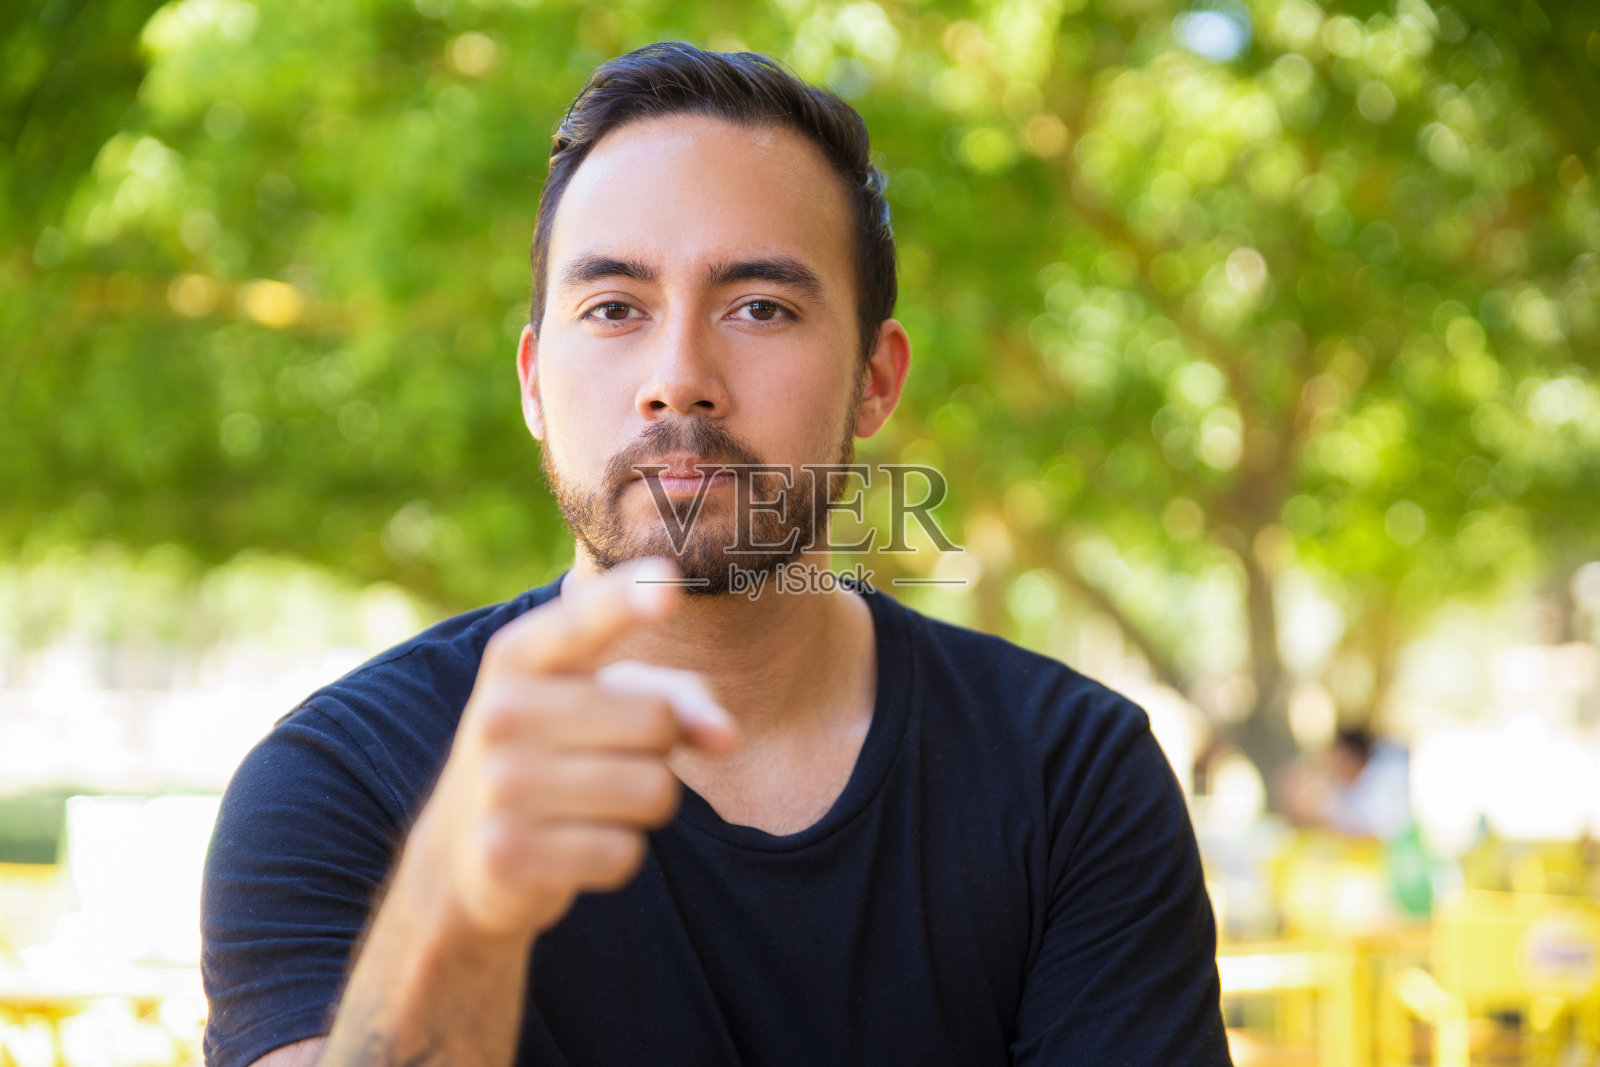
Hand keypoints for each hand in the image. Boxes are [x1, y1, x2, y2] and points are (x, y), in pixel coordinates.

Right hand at [403, 558, 735, 942]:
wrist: (463, 850)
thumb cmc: (557, 750)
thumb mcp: (603, 703)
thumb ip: (674, 698)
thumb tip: (726, 736)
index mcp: (520, 656)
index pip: (583, 620)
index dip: (627, 601)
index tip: (668, 585)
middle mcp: (501, 711)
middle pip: (657, 721)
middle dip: (659, 747)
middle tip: (611, 757)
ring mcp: (498, 783)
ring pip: (651, 791)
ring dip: (645, 804)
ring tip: (595, 803)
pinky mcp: (506, 854)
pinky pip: (623, 853)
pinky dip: (618, 855)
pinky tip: (574, 846)